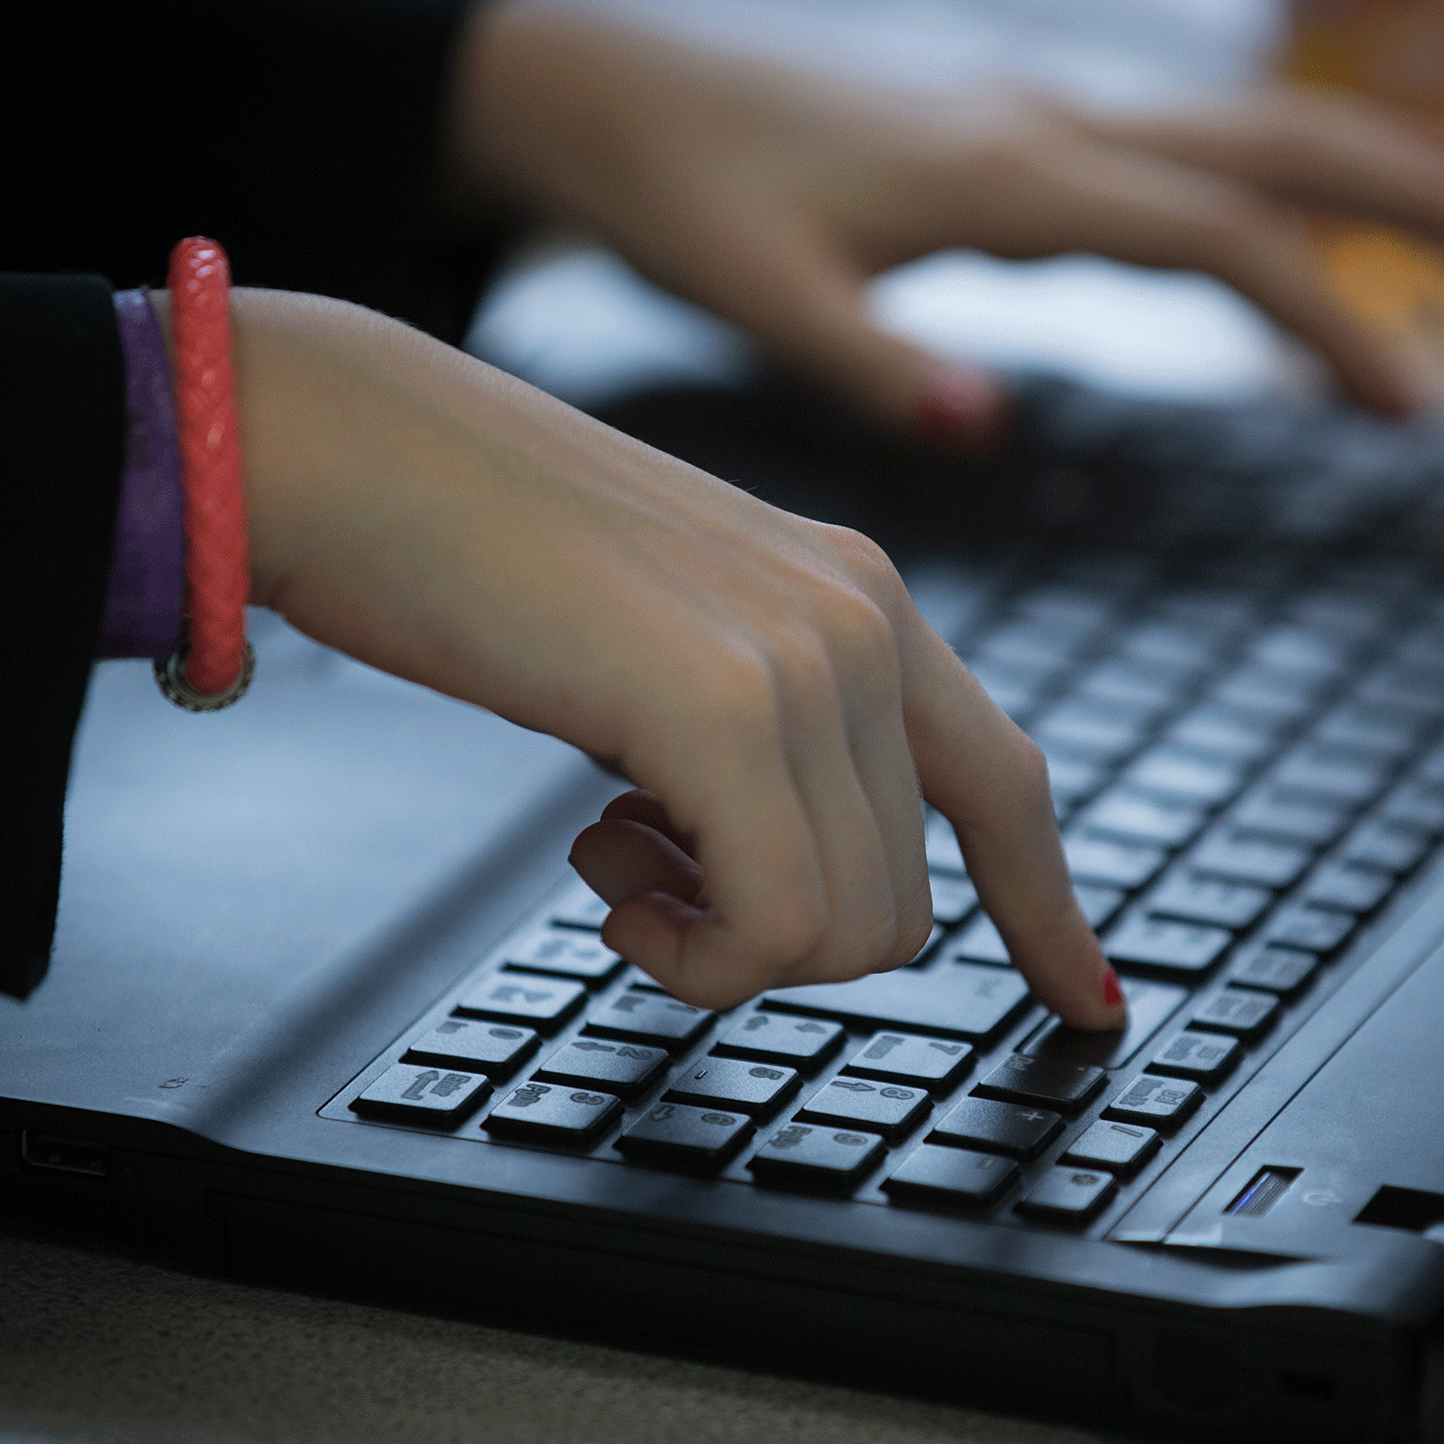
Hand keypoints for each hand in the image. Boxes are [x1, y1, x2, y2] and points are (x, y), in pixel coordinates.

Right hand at [221, 288, 1123, 1026]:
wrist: (353, 441)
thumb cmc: (476, 542)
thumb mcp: (673, 636)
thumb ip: (761, 729)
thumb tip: (779, 870)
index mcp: (861, 596)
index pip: (1009, 784)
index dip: (1050, 911)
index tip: (1090, 1001)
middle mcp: (861, 622)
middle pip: (905, 902)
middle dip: (778, 936)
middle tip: (647, 870)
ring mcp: (806, 661)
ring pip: (847, 932)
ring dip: (722, 944)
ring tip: (611, 853)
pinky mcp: (725, 708)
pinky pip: (775, 930)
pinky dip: (693, 958)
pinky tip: (609, 883)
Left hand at [450, 0, 1443, 436]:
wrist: (610, 90)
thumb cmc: (681, 193)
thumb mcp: (757, 292)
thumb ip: (870, 363)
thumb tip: (986, 428)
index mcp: (1007, 175)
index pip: (1219, 240)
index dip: (1329, 319)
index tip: (1411, 407)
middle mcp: (1051, 127)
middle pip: (1284, 145)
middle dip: (1430, 199)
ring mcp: (1046, 120)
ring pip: (1254, 130)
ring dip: (1383, 175)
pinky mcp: (1024, 137)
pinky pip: (1191, 150)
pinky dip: (1286, 185)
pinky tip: (1325, 228)